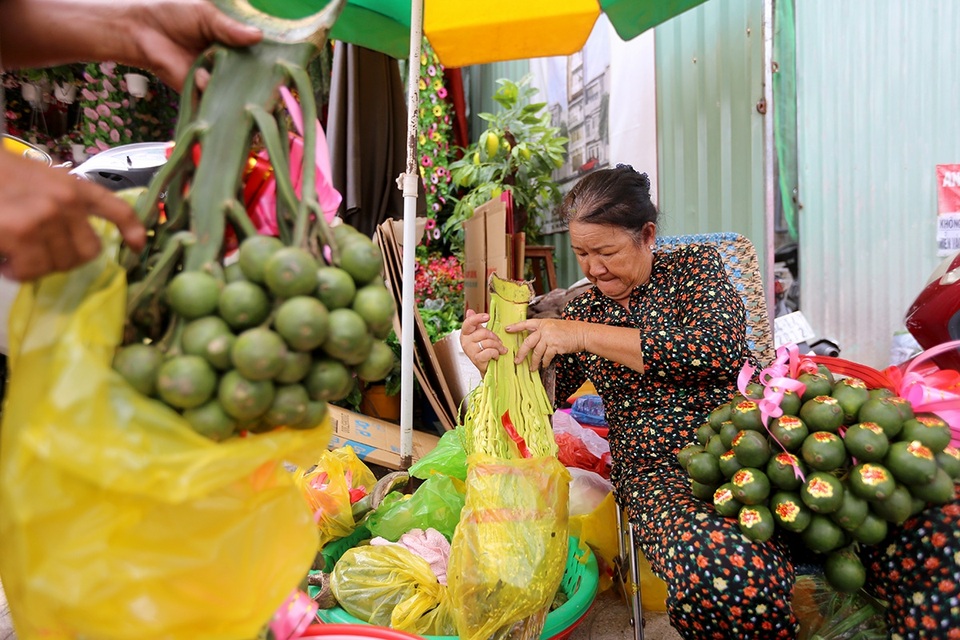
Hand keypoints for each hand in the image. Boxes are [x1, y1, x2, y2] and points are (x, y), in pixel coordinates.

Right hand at [0, 152, 146, 280]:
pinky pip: (31, 271)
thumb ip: (63, 206)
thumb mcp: (39, 181)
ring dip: (35, 266)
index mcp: (73, 187)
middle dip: (64, 259)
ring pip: (59, 265)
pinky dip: (17, 272)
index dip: (132, 229)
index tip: (138, 246)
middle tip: (38, 253)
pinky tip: (5, 259)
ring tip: (15, 252)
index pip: (115, 208)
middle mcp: (67, 201)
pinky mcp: (22, 232)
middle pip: (87, 252)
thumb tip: (76, 242)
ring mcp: (46, 216)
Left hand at [122, 0, 262, 90]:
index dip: (273, 57)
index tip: (285, 59)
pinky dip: (210, 89)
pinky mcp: (202, 92)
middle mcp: (231, 63)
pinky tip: (202, 76)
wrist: (141, 30)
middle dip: (261, 78)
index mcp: (235, 42)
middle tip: (272, 78)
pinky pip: (214, 98)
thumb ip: (230, 28)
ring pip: (237, 90)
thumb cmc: (173, 14)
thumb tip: (258, 36)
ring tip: (231, 76)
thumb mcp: (206, 14)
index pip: (260, 52)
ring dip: (238, 87)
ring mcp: (218, 79)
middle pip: (254, 75)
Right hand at [460, 309, 507, 375]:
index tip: (487, 316)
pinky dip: (496, 353)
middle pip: (483, 332)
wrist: (485, 366)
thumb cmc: (483, 349)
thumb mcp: (480, 335)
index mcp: (465, 333)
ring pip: (489, 342)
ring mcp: (470, 351)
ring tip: (499, 350)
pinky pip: (490, 351)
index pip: (469, 322)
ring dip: (498, 346)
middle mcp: (465, 341)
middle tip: (499, 343)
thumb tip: (469, 311)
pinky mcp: (476, 359)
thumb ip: (476, 323)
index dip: (478, 318)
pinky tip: (496, 356)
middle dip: (495, 337)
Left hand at [506, 318, 587, 370]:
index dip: (516, 326)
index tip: (507, 329)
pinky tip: (544, 365)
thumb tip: (532, 342)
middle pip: (528, 342)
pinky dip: (544, 362)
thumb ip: (543, 331)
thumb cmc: (568, 331)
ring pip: (536, 352)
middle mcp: (544, 329)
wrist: (581, 333)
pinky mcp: (555, 346)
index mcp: (542, 322)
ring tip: (532, 368)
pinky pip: (546, 356)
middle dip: (521, 353)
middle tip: (516, 361)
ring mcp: (549, 337)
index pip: (526, 323)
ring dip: (533, 362)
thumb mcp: (553, 326)